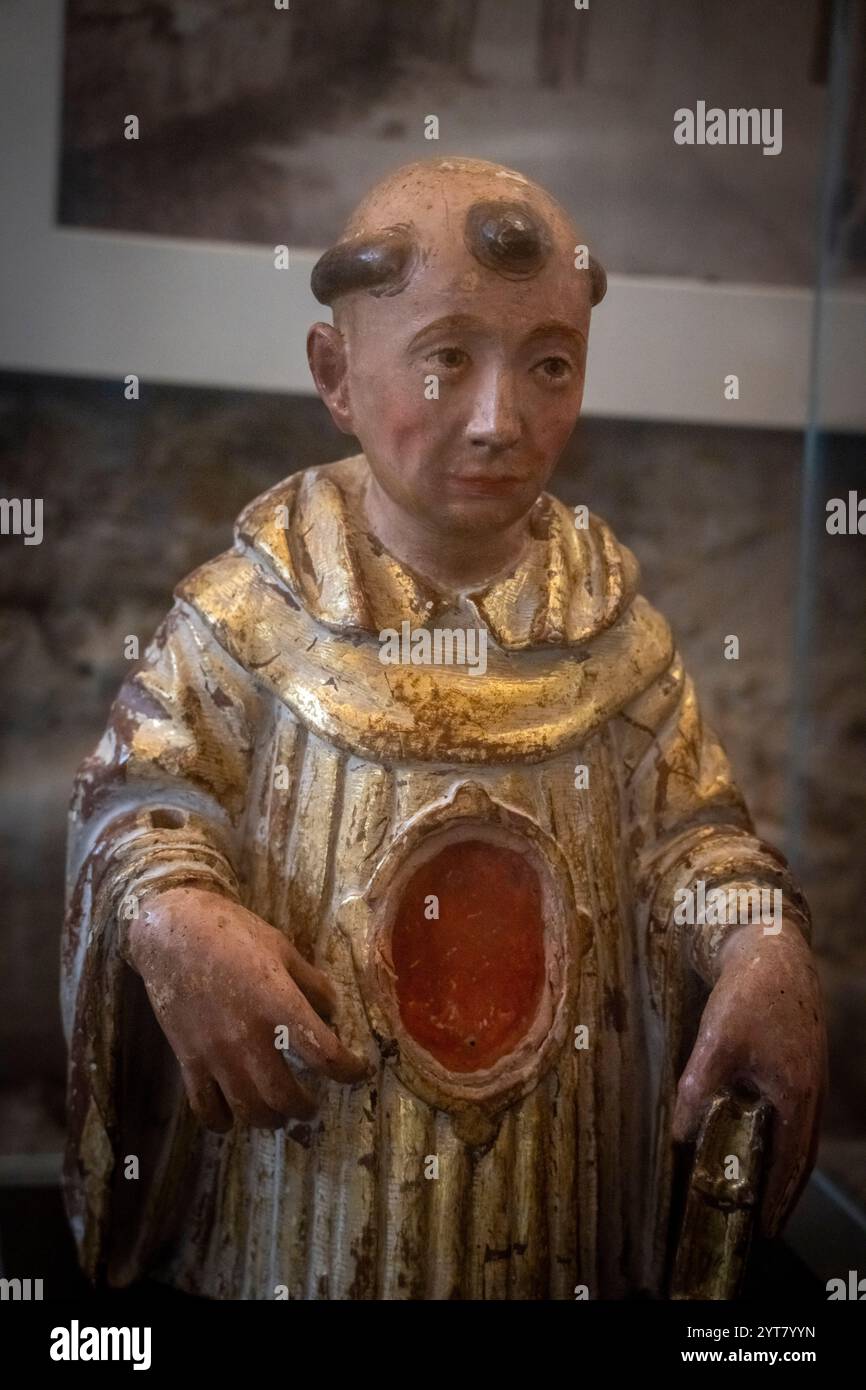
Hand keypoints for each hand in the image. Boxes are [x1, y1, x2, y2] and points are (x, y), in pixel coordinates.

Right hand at [126, 886, 370, 1131]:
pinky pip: (205, 1107)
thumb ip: (310, 982)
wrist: (172, 932)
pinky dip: (221, 1121)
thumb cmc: (232, 933)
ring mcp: (216, 1053)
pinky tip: (231, 1118)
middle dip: (305, 1108)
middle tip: (312, 1106)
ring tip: (278, 1115)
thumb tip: (331, 1011)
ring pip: (248, 1109)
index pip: (325, 1055)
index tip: (358, 1071)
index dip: (349, 1070)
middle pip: (285, 1096)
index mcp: (279, 1005)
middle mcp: (249, 1037)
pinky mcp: (188, 1060)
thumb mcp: (282, 948)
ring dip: (269, 1119)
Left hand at [672, 919, 826, 1236]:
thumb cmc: (748, 995)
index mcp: (797, 1094)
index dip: (778, 1200)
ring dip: (784, 1165)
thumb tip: (679, 1135)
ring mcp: (811, 1076)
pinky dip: (784, 1136)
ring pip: (800, 1134)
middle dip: (783, 1192)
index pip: (790, 1164)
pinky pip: (797, 1113)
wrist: (772, 949)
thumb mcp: (716, 1044)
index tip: (766, 1230)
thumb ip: (697, 1090)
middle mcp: (811, 1091)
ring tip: (764, 1191)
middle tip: (765, 1224)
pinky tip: (763, 1137)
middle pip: (801, 1156)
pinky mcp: (802, 1062)